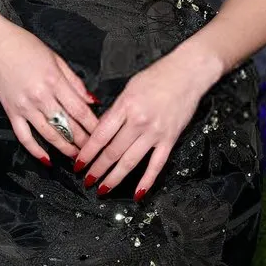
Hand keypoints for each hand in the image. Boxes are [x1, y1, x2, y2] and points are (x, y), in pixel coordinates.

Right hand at [0, 22, 100, 164]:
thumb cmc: (26, 46)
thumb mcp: (56, 58)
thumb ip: (75, 81)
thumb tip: (92, 100)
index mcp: (54, 80)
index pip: (79, 109)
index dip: (93, 125)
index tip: (103, 135)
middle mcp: (41, 96)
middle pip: (67, 125)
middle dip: (83, 141)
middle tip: (94, 152)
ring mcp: (25, 106)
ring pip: (49, 134)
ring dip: (64, 148)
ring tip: (76, 158)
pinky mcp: (11, 112)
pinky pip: (24, 136)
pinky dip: (36, 150)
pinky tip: (47, 159)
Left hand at [72, 48, 213, 197]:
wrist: (188, 72)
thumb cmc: (158, 75)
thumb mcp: (129, 87)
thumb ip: (116, 110)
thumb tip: (101, 130)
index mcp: (126, 105)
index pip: (100, 135)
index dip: (87, 152)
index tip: (78, 162)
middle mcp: (139, 121)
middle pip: (112, 151)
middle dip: (96, 169)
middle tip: (86, 179)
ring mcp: (155, 132)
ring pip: (130, 162)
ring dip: (114, 178)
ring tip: (102, 189)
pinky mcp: (170, 139)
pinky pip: (156, 165)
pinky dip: (146, 181)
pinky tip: (137, 194)